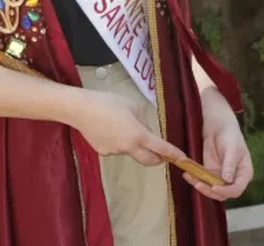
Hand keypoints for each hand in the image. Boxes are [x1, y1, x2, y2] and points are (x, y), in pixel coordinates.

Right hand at [69, 90, 186, 167]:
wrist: (80, 109)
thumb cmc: (107, 102)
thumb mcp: (131, 104)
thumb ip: (142, 119)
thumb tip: (144, 128)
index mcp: (138, 135)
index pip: (161, 148)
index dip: (174, 154)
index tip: (183, 159)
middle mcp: (128, 148)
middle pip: (149, 160)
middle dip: (158, 159)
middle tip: (161, 152)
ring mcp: (115, 152)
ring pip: (131, 152)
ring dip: (135, 146)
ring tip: (123, 126)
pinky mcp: (103, 152)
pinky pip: (117, 149)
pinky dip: (119, 142)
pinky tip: (109, 129)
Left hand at [182, 88, 252, 201]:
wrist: (219, 125)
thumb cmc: (231, 135)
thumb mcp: (233, 148)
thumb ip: (230, 164)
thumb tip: (228, 180)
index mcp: (244, 174)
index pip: (237, 189)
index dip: (226, 191)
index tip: (214, 188)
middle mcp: (233, 179)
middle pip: (223, 193)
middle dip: (210, 191)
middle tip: (198, 184)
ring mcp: (220, 176)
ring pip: (210, 189)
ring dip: (200, 186)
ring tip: (190, 177)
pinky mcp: (209, 172)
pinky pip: (202, 180)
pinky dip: (194, 179)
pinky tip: (187, 174)